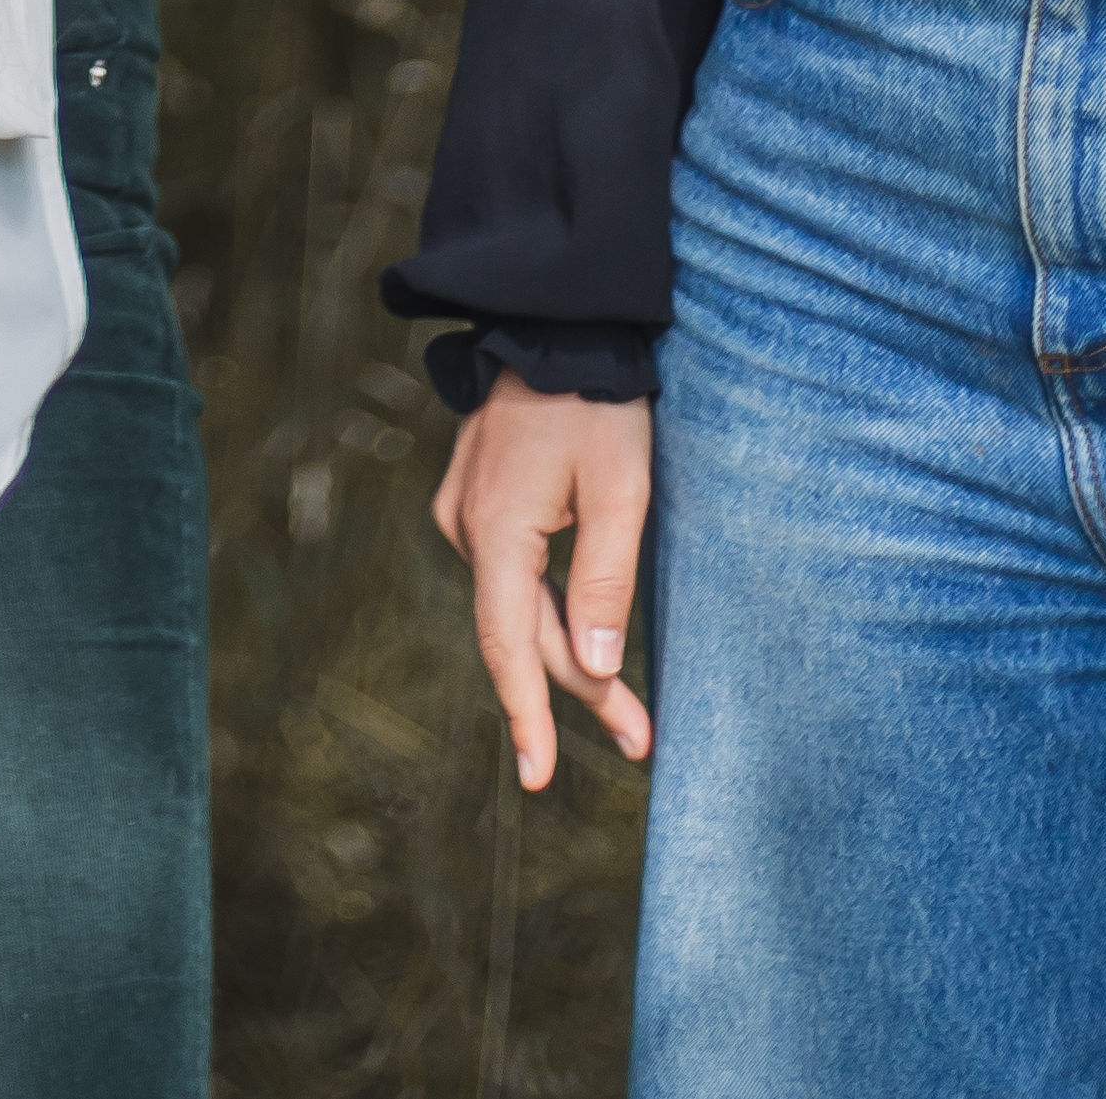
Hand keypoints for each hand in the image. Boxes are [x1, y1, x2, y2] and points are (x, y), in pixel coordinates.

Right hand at [430, 379, 653, 790]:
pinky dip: (545, 613)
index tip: (537, 780)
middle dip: (579, 691)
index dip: (527, 717)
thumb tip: (592, 669)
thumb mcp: (622, 489)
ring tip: (625, 711)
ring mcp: (464, 513)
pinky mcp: (476, 501)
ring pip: (515, 606)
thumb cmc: (599, 404)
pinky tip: (580, 640)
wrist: (557, 325)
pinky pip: (509, 574)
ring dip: (565, 655)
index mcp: (497, 530)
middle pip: (520, 632)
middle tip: (641, 740)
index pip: (508, 645)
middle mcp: (466, 528)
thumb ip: (605, 580)